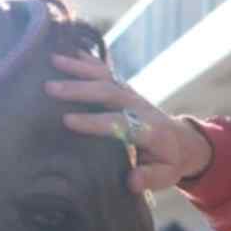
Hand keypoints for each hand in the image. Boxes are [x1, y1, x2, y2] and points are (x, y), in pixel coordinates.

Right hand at [46, 53, 213, 193]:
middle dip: (79, 89)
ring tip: (53, 60)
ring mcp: (130, 94)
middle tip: (50, 88)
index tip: (67, 121)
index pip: (119, 123)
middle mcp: (139, 106)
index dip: (93, 121)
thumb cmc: (168, 161)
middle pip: (109, 92)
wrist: (180, 140)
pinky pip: (105, 69)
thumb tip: (132, 181)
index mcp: (148, 129)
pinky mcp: (124, 87)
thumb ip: (150, 178)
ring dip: (79, 67)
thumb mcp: (166, 175)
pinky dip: (86, 59)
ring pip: (106, 76)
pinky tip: (66, 49)